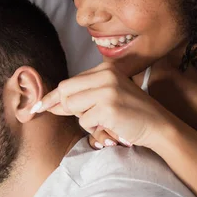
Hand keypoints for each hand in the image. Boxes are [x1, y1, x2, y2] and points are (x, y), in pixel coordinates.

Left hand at [33, 62, 170, 148]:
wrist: (159, 125)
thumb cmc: (131, 113)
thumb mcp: (107, 97)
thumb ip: (81, 97)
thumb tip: (50, 104)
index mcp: (105, 69)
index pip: (69, 82)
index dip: (53, 97)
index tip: (38, 106)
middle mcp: (105, 76)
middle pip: (66, 92)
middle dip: (65, 108)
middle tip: (84, 117)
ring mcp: (107, 91)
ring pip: (72, 107)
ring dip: (84, 119)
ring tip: (105, 119)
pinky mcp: (108, 108)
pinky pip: (84, 121)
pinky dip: (94, 128)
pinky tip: (110, 125)